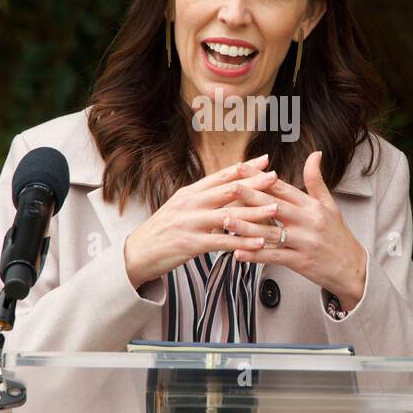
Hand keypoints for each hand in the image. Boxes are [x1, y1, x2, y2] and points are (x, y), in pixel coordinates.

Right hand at [122, 154, 282, 288]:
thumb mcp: (180, 208)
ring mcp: (190, 223)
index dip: (244, 167)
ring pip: (228, 215)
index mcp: (189, 193)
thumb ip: (202, 199)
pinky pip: (221, 242)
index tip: (265, 160)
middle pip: (228, 190)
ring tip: (275, 208)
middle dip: (254, 184)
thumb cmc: (162, 231)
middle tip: (275, 177)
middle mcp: (190, 204)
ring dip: (254, 212)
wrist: (137, 253)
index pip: (221, 176)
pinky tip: (258, 244)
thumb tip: (228, 190)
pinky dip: (242, 242)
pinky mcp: (190, 244)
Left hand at [222, 150, 367, 309]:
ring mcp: (303, 242)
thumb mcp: (330, 205)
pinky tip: (238, 252)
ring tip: (225, 221)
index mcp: (312, 206)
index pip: (283, 188)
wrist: (353, 268)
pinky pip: (274, 257)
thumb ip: (317, 181)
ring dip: (246, 228)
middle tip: (229, 188)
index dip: (261, 177)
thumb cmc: (337, 235)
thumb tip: (315, 153)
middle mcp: (308, 221)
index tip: (241, 167)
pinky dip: (255, 255)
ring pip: (270, 233)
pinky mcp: (300, 262)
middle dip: (250, 197)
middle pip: (274, 206)